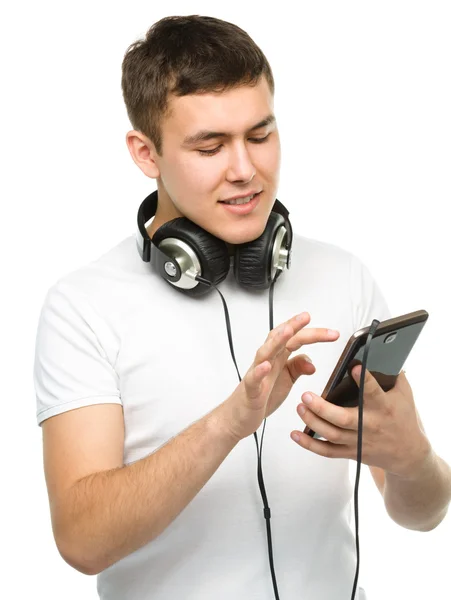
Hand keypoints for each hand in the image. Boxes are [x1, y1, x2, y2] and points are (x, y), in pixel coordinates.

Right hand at [219, 312, 339, 441]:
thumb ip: (297, 368)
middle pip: (280, 339)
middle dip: (294, 327)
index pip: (294, 339)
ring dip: (276, 341)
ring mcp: (257, 374)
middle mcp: (267, 362)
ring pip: (265, 353)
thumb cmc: (262, 396)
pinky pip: (253, 379)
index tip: (331, 332)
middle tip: (307, 318)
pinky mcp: (251, 391)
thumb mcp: (286, 381)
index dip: (311, 333)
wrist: (240, 417)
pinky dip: (259, 371)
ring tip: (288, 331)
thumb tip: (312, 362)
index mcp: (278, 358)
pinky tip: (266, 366)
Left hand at [291, 367, 431, 477]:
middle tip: (305, 395)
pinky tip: (295, 434)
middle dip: (322, 408)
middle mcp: (369, 425)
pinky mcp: (350, 452)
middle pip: (343, 419)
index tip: (353, 367)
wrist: (408, 454)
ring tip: (299, 407)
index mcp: (383, 408)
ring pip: (331, 434)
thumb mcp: (405, 395)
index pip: (373, 392)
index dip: (364, 380)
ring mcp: (358, 441)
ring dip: (312, 422)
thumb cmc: (404, 419)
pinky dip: (309, 444)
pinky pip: (327, 451)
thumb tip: (384, 352)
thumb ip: (394, 375)